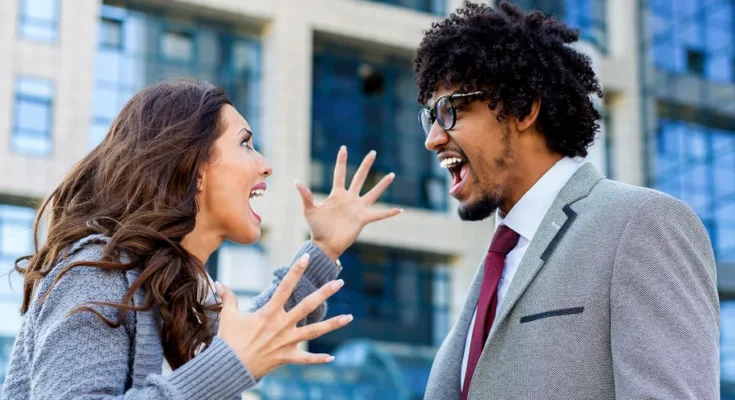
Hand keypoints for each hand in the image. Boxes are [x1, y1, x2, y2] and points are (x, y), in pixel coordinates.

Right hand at [215, 254, 351, 378]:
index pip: (286, 286)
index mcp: (269, 312)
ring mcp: (286, 341)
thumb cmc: (228, 341)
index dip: (296, 271)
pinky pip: (305, 359)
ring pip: (314, 331)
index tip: (307, 257)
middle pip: (308, 305)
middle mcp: (282, 324)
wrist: (228, 367)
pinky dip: (318, 359)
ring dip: (333, 324)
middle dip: (325, 292)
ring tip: (349, 317)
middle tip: (340, 282)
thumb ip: (228, 297)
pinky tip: (332, 357)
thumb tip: (219, 283)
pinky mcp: (286, 357)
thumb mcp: (228, 316)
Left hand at [295, 146, 401, 259]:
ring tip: (391, 175)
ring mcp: (358, 208)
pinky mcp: (363, 219)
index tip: (344, 148)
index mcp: (337, 194)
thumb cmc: (316, 228)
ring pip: (373, 193)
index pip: (340, 173)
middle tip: (373, 152)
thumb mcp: (309, 210)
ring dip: (382, 185)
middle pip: (360, 178)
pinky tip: (400, 210)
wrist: (325, 244)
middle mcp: (349, 199)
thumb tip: (297, 182)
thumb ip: (306, 196)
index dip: (342, 161)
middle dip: (366, 165)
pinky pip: (379, 215)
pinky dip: (389, 213)